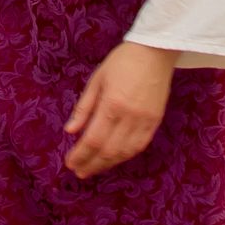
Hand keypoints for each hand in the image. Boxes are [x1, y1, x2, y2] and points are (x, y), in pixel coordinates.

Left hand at [64, 42, 177, 179]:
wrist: (154, 52)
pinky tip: (114, 159)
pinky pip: (139, 146)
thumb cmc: (121, 61)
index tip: (69, 162)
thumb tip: (70, 131)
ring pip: (124, 153)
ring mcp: (145, 121)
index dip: (80, 154)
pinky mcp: (155, 122)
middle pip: (108, 150)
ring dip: (107, 164)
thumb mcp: (97, 79)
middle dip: (92, 164)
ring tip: (93, 169)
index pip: (93, 138)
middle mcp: (130, 117)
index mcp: (112, 104)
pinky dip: (125, 156)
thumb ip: (84, 107)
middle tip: (78, 171)